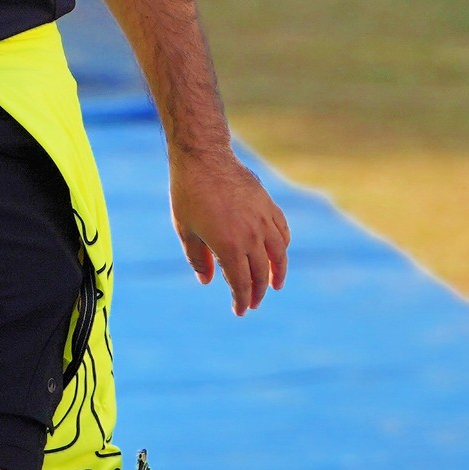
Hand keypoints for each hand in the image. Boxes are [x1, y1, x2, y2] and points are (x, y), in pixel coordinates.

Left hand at [170, 147, 289, 316]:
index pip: (241, 284)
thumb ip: (198, 259)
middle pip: (260, 274)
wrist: (204, 158)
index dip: (241, 301)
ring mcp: (262, 220)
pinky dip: (282, 246)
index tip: (240, 311)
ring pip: (278, 255)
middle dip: (257, 293)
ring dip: (277, 273)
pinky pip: (282, 231)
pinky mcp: (268, 205)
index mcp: (228, 246)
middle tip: (252, 303)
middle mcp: (250, 236)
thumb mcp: (186, 231)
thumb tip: (207, 281)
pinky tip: (278, 253)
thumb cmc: (189, 194)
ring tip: (275, 285)